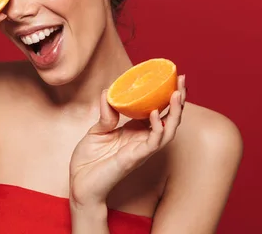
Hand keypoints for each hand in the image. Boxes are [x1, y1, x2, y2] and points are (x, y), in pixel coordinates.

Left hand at [69, 75, 185, 207]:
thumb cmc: (89, 161)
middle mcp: (143, 140)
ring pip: (168, 131)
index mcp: (136, 132)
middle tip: (182, 80)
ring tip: (176, 94)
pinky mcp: (134, 158)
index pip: (158, 111)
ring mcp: (141, 150)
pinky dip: (156, 128)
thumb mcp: (97, 130)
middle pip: (169, 119)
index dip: (167, 96)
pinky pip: (152, 143)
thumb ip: (106, 113)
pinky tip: (155, 114)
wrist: (79, 184)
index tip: (172, 77)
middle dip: (179, 100)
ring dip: (175, 113)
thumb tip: (108, 92)